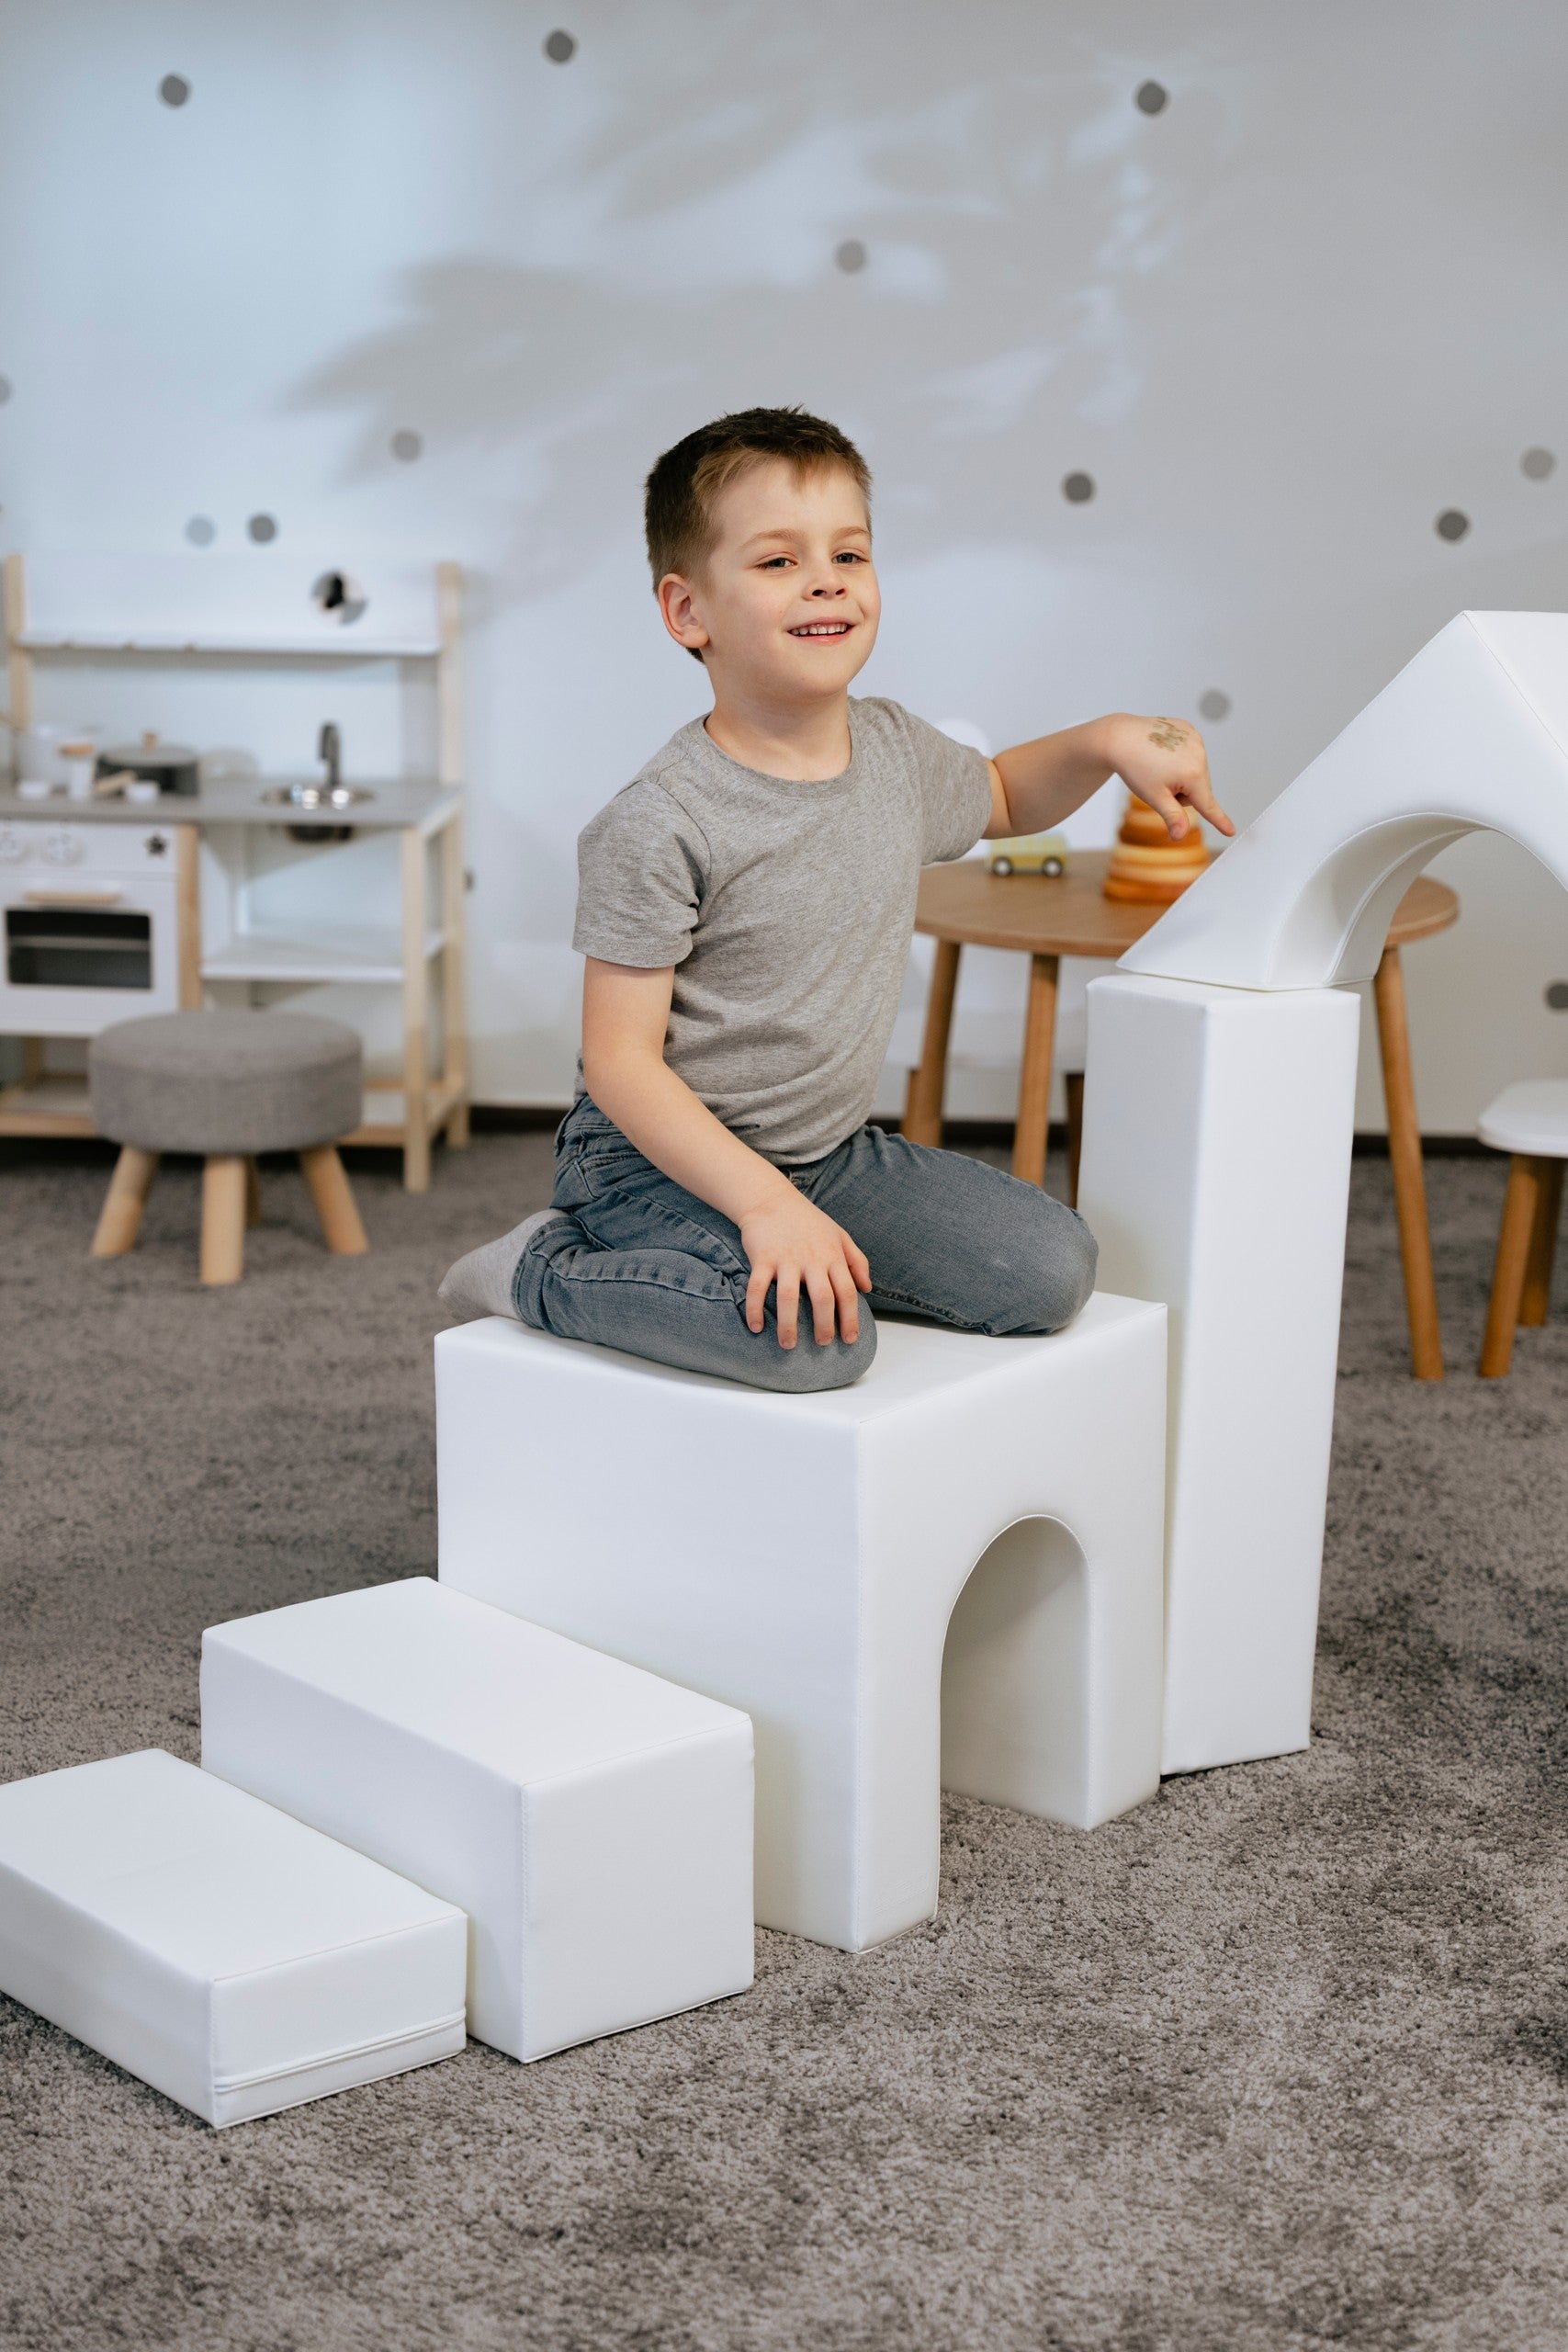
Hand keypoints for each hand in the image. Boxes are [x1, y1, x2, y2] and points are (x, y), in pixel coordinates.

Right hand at [739, 1184, 872, 1347]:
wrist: (771, 1199)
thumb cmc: (808, 1220)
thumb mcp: (839, 1235)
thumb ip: (857, 1261)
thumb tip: (868, 1288)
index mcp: (832, 1255)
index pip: (847, 1291)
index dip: (850, 1318)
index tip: (850, 1339)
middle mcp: (811, 1259)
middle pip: (822, 1298)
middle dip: (824, 1326)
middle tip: (822, 1344)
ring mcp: (785, 1259)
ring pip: (789, 1297)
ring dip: (789, 1325)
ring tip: (789, 1345)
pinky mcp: (762, 1258)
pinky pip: (758, 1287)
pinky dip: (755, 1308)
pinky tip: (756, 1327)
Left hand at [1105, 713, 1235, 841]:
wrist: (1119, 737)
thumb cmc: (1135, 767)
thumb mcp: (1154, 797)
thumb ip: (1172, 816)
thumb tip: (1180, 836)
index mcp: (1193, 773)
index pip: (1207, 804)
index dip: (1219, 820)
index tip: (1231, 831)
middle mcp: (1199, 753)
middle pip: (1198, 787)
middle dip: (1182, 791)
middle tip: (1159, 782)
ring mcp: (1194, 738)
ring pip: (1194, 769)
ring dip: (1181, 773)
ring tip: (1158, 765)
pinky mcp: (1187, 728)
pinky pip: (1189, 751)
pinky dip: (1178, 755)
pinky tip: (1161, 751)